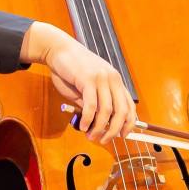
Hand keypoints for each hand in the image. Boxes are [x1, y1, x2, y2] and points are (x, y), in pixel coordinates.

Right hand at [20, 22, 135, 143]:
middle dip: (115, 130)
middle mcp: (112, 79)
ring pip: (107, 111)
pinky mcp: (88, 79)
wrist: (58, 49)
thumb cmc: (71, 69)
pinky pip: (91, 105)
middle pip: (122, 111)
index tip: (122, 135)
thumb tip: (97, 122)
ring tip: (91, 136)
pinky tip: (83, 126)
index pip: (130, 106)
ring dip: (100, 128)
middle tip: (104, 140)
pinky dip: (88, 119)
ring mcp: (101, 78)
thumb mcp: (86, 88)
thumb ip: (93, 103)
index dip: (129, 123)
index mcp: (115, 81)